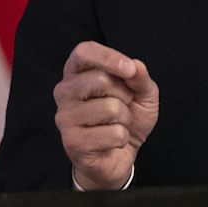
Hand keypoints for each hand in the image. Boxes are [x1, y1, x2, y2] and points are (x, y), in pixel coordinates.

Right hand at [53, 41, 158, 190]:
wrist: (121, 154)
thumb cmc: (127, 118)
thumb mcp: (142, 93)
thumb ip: (140, 77)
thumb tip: (135, 66)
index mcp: (77, 72)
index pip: (83, 52)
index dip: (108, 57)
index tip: (130, 69)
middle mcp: (65, 92)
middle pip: (100, 80)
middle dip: (124, 94)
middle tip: (124, 106)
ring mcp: (65, 118)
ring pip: (110, 108)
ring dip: (125, 119)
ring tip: (117, 124)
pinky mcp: (72, 142)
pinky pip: (113, 133)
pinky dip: (122, 138)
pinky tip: (112, 141)